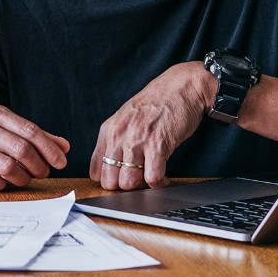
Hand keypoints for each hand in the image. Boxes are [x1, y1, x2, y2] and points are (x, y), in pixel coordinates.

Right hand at [0, 104, 69, 190]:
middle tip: (43, 173)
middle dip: (38, 165)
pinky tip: (3, 183)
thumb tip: (64, 146)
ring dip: (22, 177)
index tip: (61, 162)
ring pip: (8, 166)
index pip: (29, 130)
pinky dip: (2, 185)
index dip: (49, 148)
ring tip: (24, 179)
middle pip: (21, 148)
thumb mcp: (2, 128)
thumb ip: (32, 135)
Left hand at [91, 62, 212, 190]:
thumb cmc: (156, 104)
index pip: (96, 171)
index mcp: (108, 130)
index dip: (110, 181)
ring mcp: (137, 140)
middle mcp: (119, 136)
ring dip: (142, 187)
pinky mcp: (158, 145)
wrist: (181, 87)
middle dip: (125, 189)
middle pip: (110, 181)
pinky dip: (159, 183)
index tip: (123, 179)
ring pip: (129, 183)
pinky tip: (164, 177)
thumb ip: (116, 140)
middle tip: (139, 181)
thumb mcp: (126, 119)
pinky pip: (152, 178)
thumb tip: (112, 169)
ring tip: (151, 178)